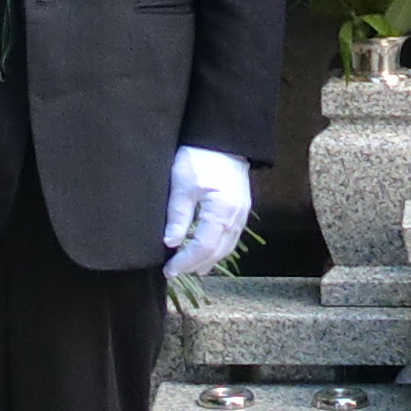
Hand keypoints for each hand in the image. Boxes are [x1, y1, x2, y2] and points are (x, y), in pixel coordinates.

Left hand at [161, 147, 250, 288]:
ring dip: (208, 259)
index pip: (203, 248)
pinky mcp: (241, 208)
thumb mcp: (182, 186)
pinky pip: (231, 237)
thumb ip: (178, 216)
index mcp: (221, 212)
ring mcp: (242, 213)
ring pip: (227, 246)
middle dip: (195, 264)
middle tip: (174, 271)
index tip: (168, 269)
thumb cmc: (199, 158)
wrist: (222, 138)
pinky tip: (207, 251)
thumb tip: (170, 244)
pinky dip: (218, 248)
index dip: (185, 262)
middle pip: (217, 252)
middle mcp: (236, 216)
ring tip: (190, 267)